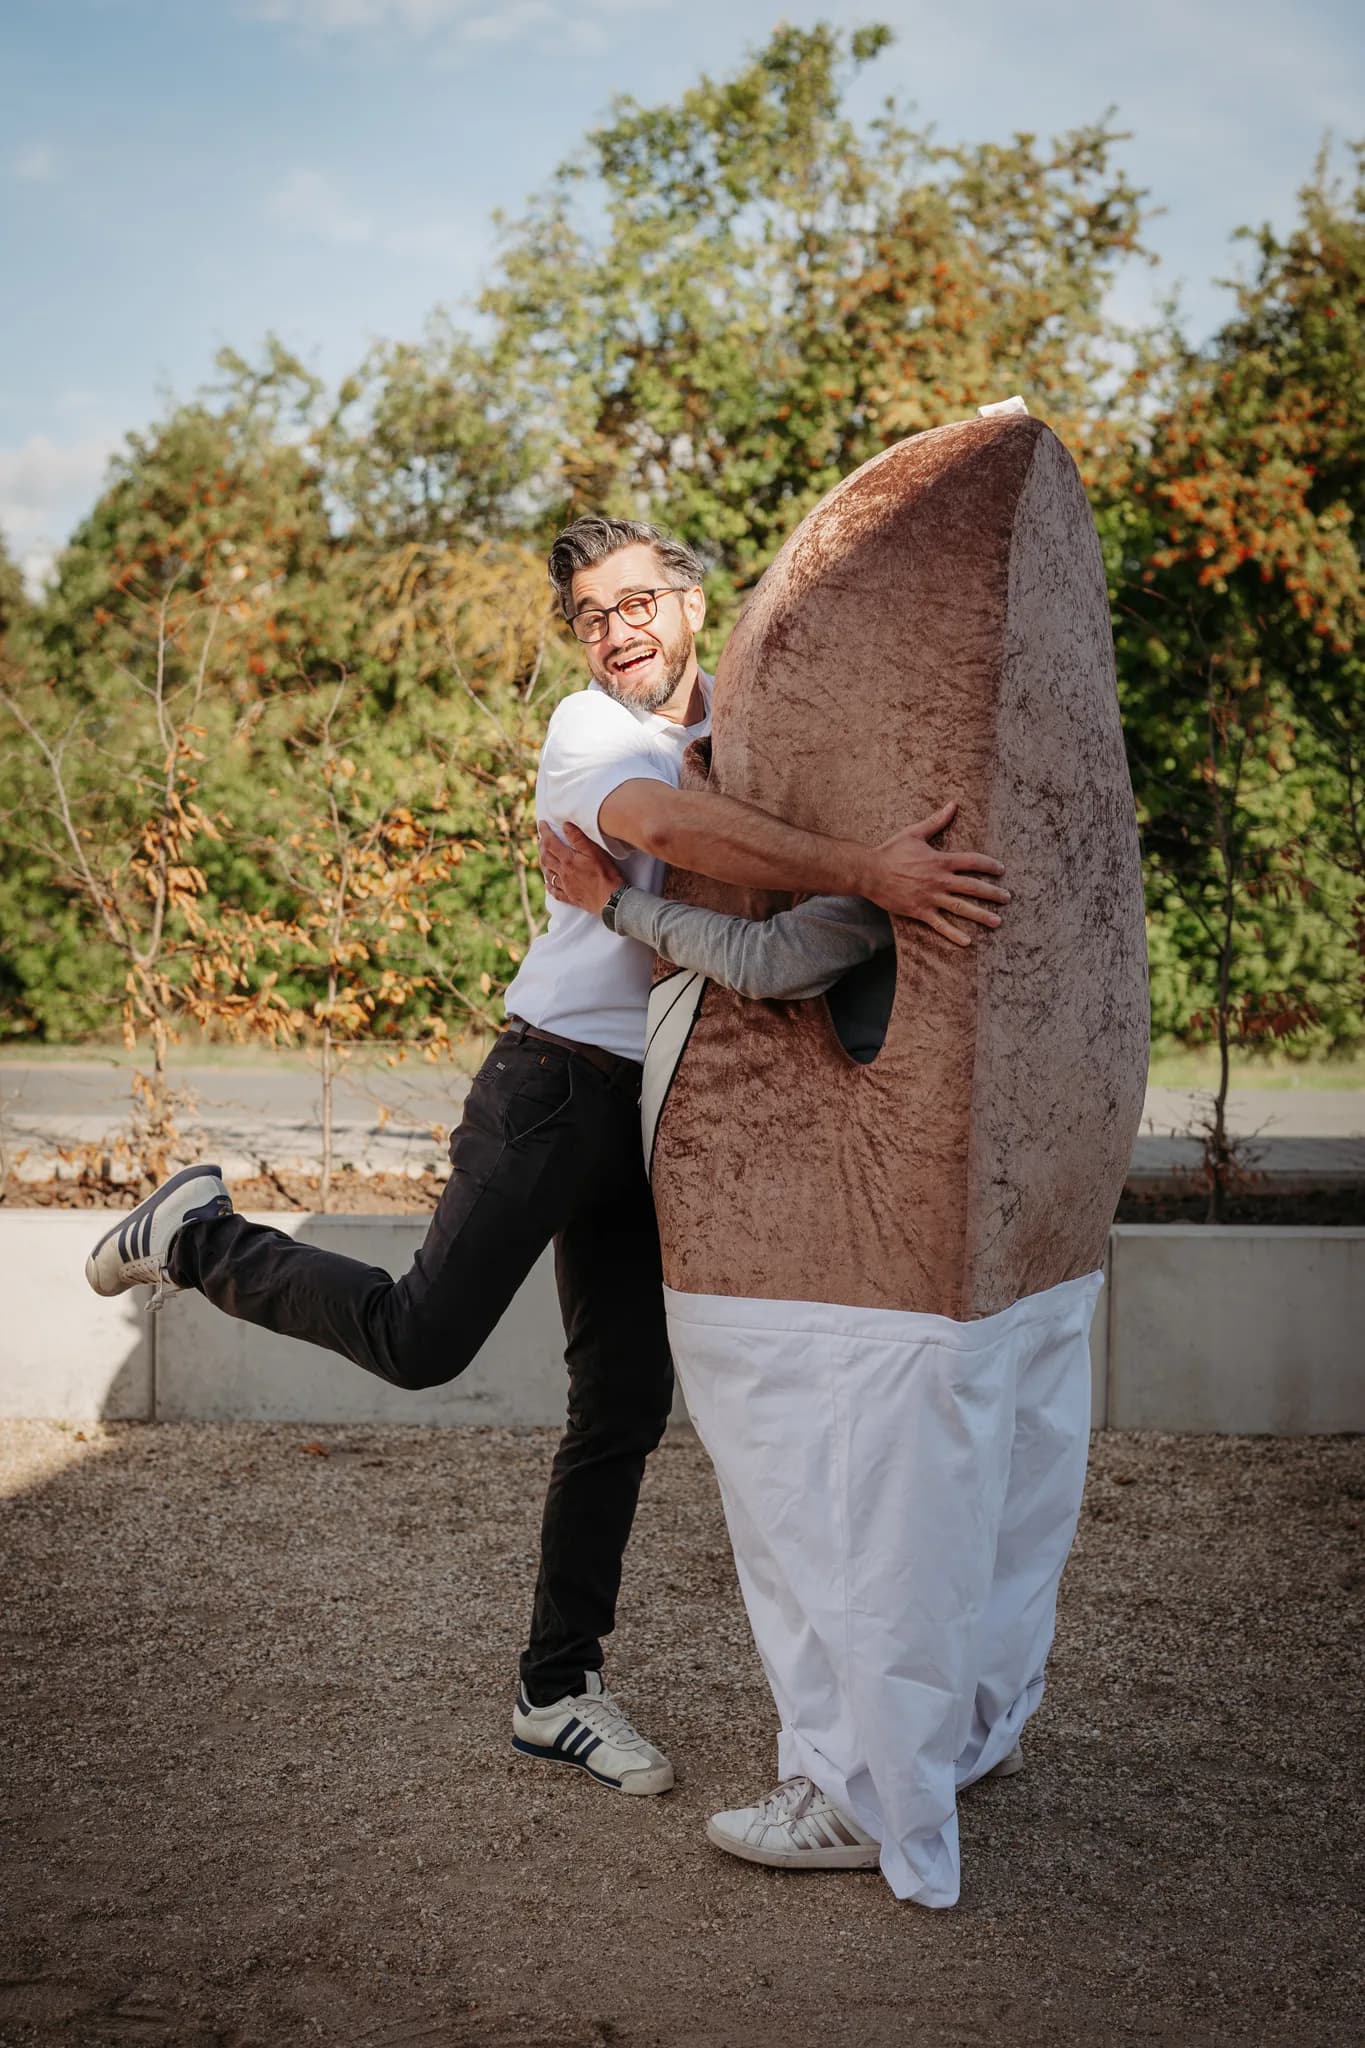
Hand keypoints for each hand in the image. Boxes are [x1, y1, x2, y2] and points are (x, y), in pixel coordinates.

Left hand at [538, 821, 625, 915]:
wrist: (612, 900)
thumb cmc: (606, 874)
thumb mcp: (594, 852)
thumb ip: (579, 838)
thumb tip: (565, 826)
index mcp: (568, 860)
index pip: (550, 843)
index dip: (544, 832)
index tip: (541, 823)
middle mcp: (563, 873)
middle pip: (546, 858)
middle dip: (542, 846)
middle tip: (541, 839)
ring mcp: (566, 886)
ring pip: (548, 874)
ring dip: (543, 864)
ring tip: (543, 857)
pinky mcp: (571, 897)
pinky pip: (555, 892)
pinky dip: (549, 886)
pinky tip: (547, 884)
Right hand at [865, 800, 1009, 945]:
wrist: (869, 872)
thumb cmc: (890, 851)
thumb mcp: (914, 833)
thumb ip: (936, 821)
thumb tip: (953, 804)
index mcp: (940, 860)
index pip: (972, 862)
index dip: (989, 865)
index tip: (1001, 869)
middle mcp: (939, 880)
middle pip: (973, 887)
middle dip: (993, 893)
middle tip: (1008, 898)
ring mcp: (930, 897)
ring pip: (961, 908)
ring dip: (981, 915)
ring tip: (998, 921)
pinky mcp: (920, 911)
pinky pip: (940, 925)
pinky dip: (954, 934)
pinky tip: (968, 941)